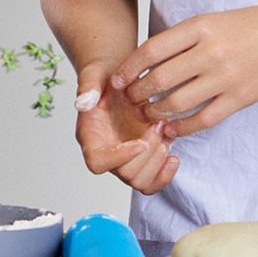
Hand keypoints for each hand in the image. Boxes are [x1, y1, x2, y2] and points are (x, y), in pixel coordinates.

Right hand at [73, 60, 175, 193]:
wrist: (121, 75)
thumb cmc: (106, 75)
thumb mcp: (95, 74)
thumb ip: (87, 87)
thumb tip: (83, 102)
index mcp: (90, 135)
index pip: (97, 162)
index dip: (119, 158)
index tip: (140, 142)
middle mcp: (106, 152)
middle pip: (126, 174)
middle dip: (149, 154)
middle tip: (158, 125)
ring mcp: (125, 158)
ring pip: (141, 182)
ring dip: (159, 161)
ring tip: (166, 133)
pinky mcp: (142, 159)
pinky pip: (152, 182)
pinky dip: (165, 173)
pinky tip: (174, 155)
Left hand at [113, 4, 257, 138]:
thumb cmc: (251, 26)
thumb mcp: (212, 21)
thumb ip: (182, 39)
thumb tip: (146, 59)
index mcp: (200, 28)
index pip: (151, 50)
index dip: (129, 68)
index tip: (117, 79)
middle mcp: (211, 53)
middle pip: (160, 79)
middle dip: (137, 93)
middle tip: (128, 100)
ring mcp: (227, 77)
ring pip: (178, 102)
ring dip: (156, 112)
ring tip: (146, 114)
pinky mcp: (241, 98)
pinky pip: (205, 119)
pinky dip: (184, 127)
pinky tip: (172, 128)